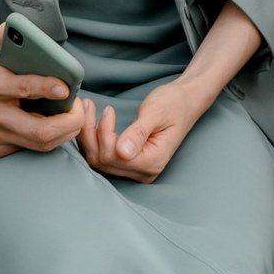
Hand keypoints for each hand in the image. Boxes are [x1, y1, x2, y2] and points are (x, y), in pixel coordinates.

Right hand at [0, 21, 88, 159]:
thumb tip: (11, 29)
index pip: (23, 89)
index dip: (47, 89)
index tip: (66, 89)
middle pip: (40, 130)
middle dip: (69, 122)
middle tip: (80, 109)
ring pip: (39, 144)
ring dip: (64, 133)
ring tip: (73, 117)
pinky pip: (27, 148)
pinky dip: (45, 138)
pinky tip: (52, 125)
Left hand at [78, 78, 206, 182]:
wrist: (185, 102)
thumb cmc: (174, 103)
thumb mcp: (156, 113)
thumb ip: (139, 132)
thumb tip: (122, 152)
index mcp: (153, 161)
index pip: (115, 156)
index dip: (104, 133)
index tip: (108, 109)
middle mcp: (143, 172)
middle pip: (103, 160)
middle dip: (90, 133)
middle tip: (89, 105)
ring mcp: (135, 170)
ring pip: (98, 160)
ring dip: (88, 136)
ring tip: (88, 110)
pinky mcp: (128, 164)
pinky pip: (102, 157)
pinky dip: (92, 140)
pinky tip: (90, 123)